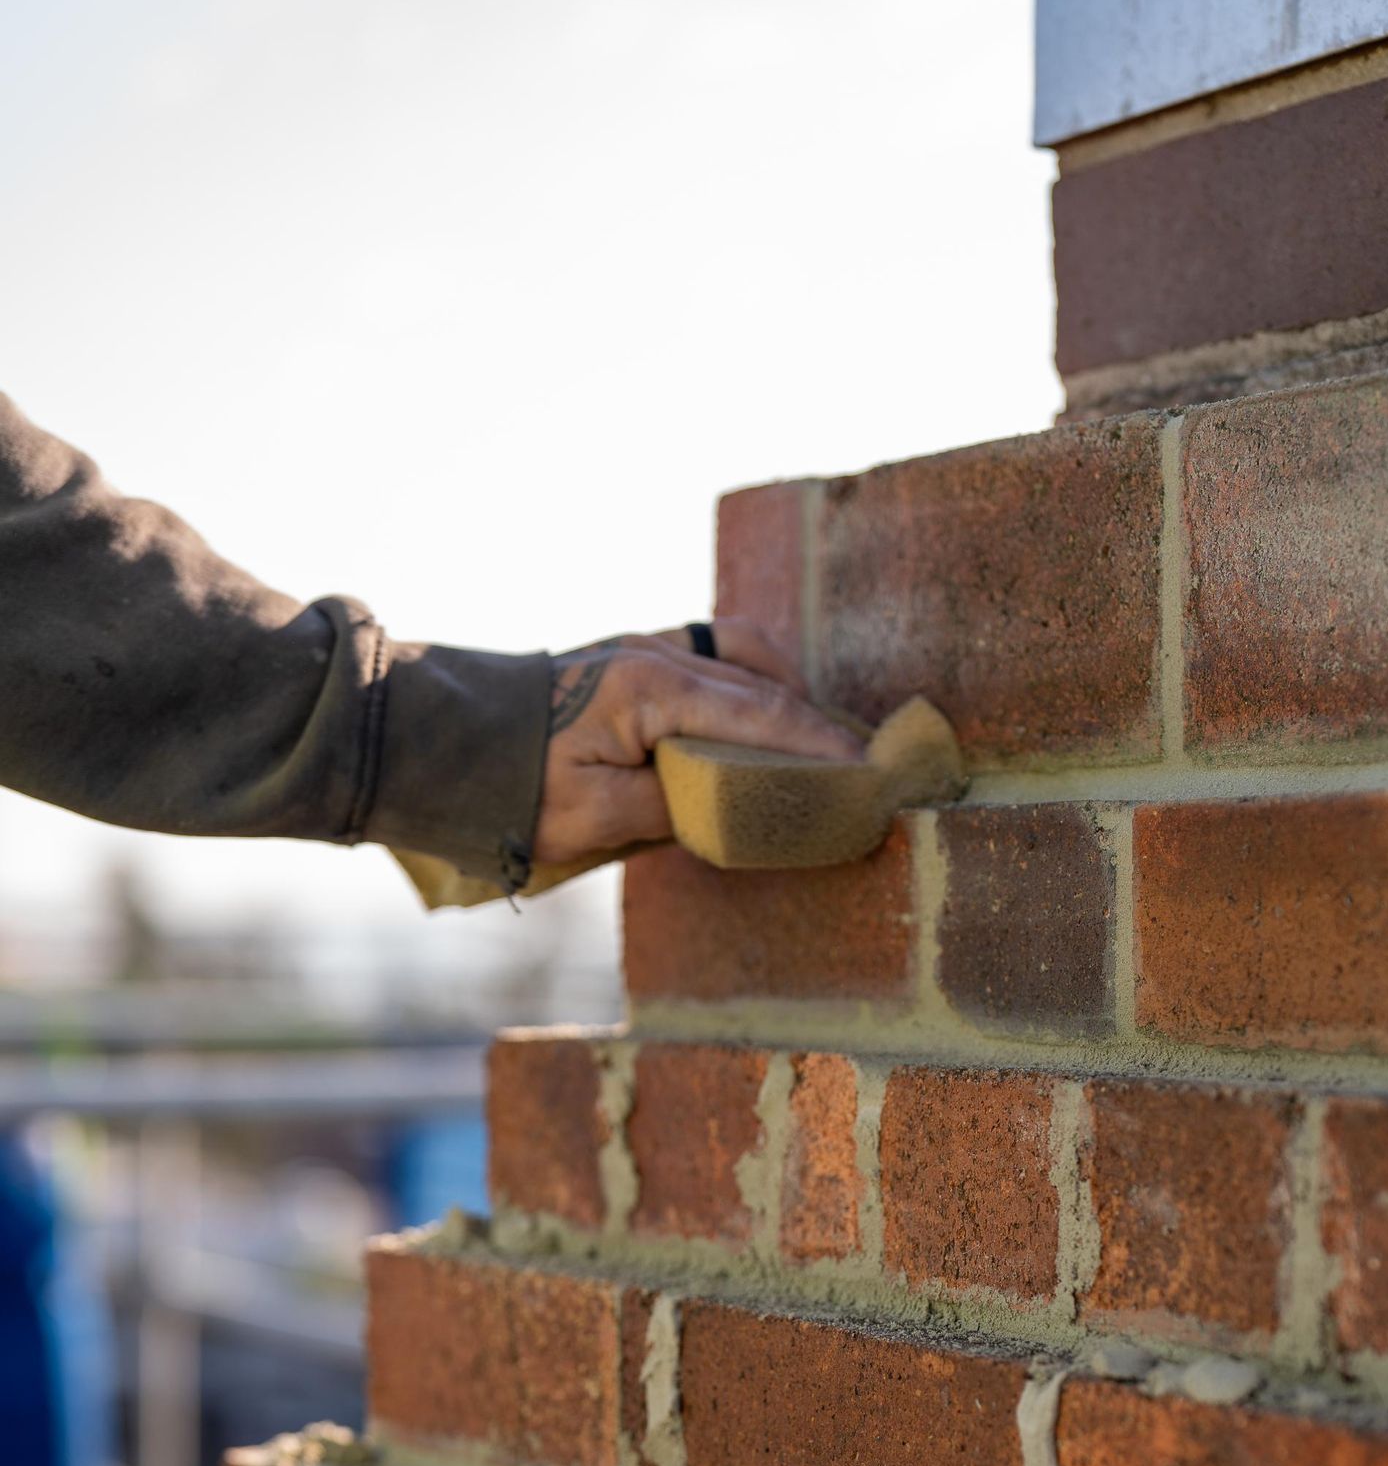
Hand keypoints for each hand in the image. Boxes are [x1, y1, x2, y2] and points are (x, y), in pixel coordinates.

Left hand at [533, 621, 861, 864]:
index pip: (763, 714)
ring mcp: (642, 647)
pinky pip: (712, 654)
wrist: (441, 745)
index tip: (867, 771)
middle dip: (817, 721)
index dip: (821, 745)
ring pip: (743, 654)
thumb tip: (731, 800)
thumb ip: (674, 807)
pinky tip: (764, 715)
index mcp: (652, 688)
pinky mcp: (630, 657)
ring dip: (787, 692)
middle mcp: (655, 655)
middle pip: (763, 681)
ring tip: (817, 739)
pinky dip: (751, 680)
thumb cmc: (511, 787)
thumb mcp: (594, 817)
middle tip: (859, 763)